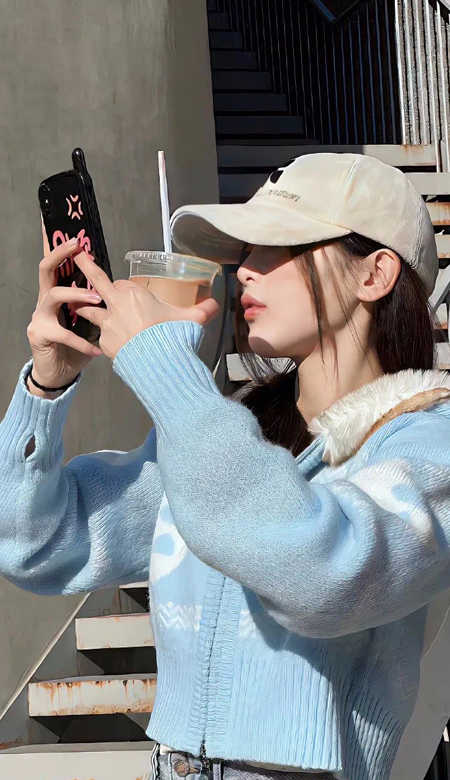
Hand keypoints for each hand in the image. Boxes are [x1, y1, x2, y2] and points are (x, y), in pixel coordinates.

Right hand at [27, 233, 102, 391]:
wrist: (58, 373)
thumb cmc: (75, 346)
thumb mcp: (90, 324)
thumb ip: (98, 308)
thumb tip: (122, 293)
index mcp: (58, 294)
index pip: (58, 266)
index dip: (63, 250)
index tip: (79, 238)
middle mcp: (45, 301)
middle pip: (46, 269)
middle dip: (59, 254)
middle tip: (76, 247)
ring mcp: (40, 317)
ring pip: (54, 296)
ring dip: (77, 295)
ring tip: (97, 300)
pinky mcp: (40, 334)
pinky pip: (62, 334)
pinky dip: (82, 342)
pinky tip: (96, 350)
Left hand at [71, 252, 220, 359]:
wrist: (158, 363)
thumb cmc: (173, 336)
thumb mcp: (192, 320)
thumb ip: (203, 310)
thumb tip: (215, 305)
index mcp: (136, 294)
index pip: (123, 284)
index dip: (124, 288)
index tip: (126, 292)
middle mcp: (118, 305)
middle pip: (98, 281)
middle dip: (86, 267)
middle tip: (76, 256)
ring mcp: (108, 323)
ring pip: (89, 309)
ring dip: (84, 306)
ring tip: (76, 304)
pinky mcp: (104, 341)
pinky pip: (99, 335)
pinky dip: (103, 336)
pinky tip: (109, 341)